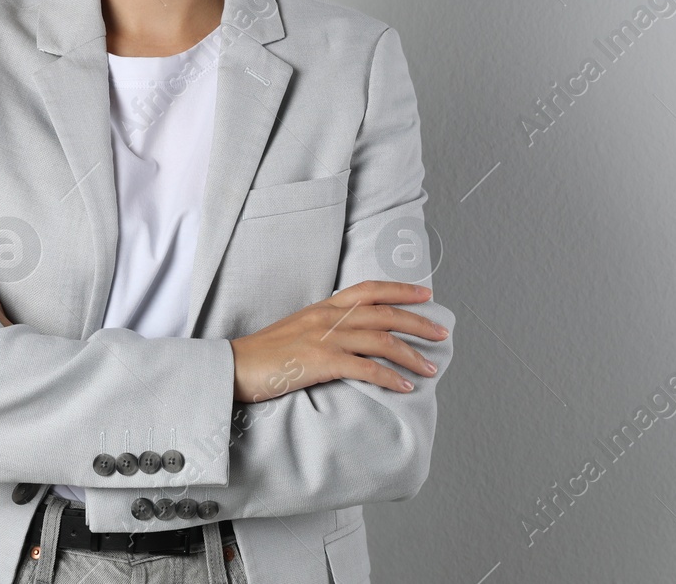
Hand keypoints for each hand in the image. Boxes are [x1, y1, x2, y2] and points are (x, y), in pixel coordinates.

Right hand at [229, 280, 447, 403]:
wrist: (233, 366)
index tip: (426, 293)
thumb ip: (323, 328)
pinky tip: (405, 387)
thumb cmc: (262, 354)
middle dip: (418, 322)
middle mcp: (327, 317)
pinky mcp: (320, 362)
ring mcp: (325, 338)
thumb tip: (350, 339)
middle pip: (384, 313)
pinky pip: (365, 368)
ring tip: (431, 367)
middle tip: (442, 333)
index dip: (401, 290)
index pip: (369, 290)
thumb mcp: (296, 330)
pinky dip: (389, 377)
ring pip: (381, 340)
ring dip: (411, 354)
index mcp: (322, 306)